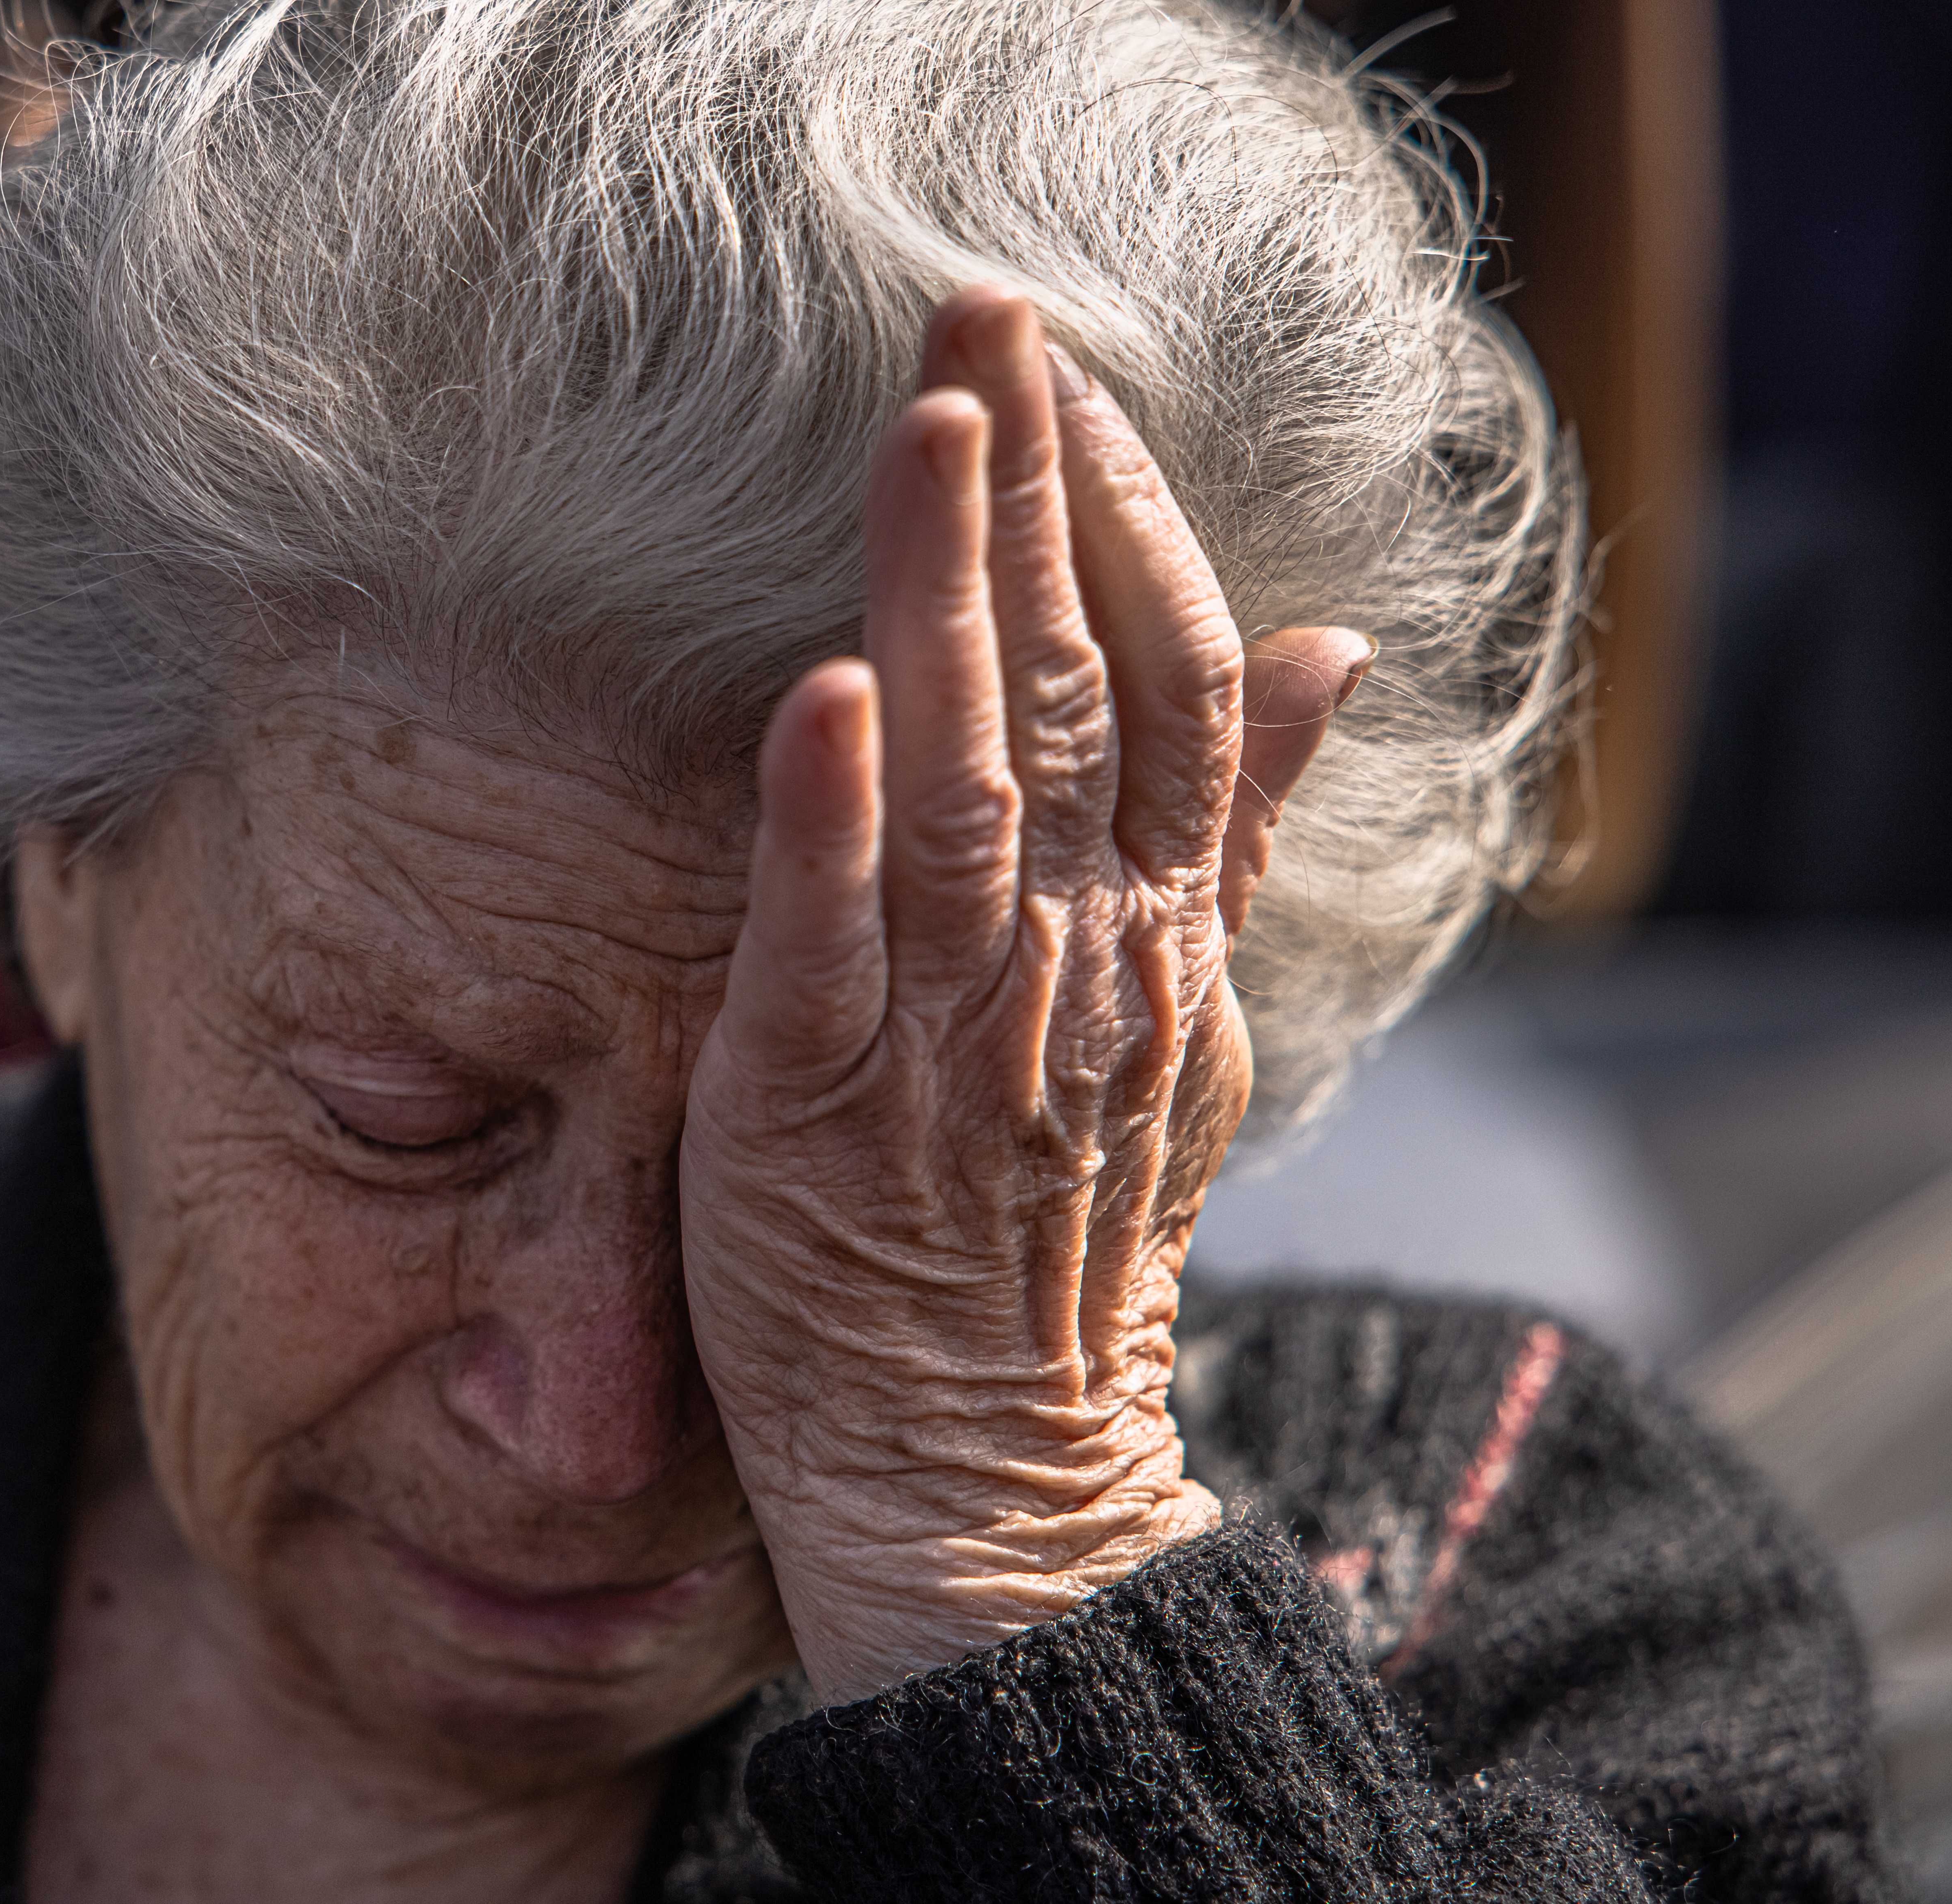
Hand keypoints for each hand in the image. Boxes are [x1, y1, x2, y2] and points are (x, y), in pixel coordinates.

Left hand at [678, 290, 1369, 1703]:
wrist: (990, 1465)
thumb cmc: (1052, 1223)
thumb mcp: (1179, 1019)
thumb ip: (1233, 834)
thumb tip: (1335, 652)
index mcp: (1157, 930)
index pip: (1172, 680)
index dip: (1124, 520)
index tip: (1071, 381)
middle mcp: (1075, 958)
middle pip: (1070, 689)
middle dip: (1032, 496)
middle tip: (986, 316)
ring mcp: (950, 1031)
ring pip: (966, 780)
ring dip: (943, 597)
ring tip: (927, 431)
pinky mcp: (812, 1101)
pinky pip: (832, 944)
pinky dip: (831, 818)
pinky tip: (824, 692)